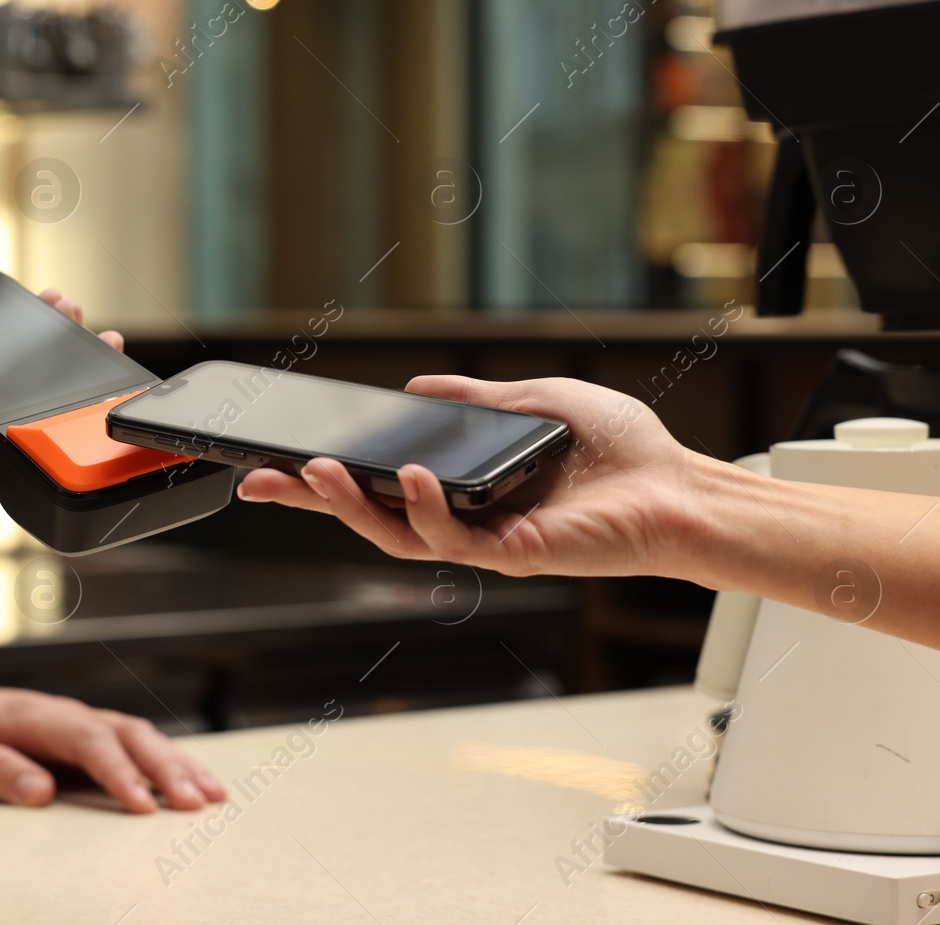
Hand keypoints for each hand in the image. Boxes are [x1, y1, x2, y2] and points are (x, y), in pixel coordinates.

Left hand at [0, 679, 225, 812]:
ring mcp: (86, 723)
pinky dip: (172, 763)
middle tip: (196, 802)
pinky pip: (140, 746)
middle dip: (166, 767)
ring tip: (212, 795)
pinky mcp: (94, 737)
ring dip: (179, 764)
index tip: (141, 805)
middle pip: (128, 734)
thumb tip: (39, 792)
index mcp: (37, 717)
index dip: (118, 771)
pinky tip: (196, 783)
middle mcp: (71, 715)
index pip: (88, 740)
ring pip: (143, 737)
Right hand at [235, 375, 703, 579]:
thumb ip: (474, 398)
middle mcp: (466, 516)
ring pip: (398, 535)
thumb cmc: (620, 450)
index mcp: (465, 483)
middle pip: (370, 514)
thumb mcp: (534, 401)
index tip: (279, 458)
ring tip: (320, 474)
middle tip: (261, 479)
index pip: (381, 480)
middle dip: (312, 500)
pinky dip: (425, 508)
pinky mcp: (513, 553)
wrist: (678, 486)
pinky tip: (411, 476)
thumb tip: (416, 386)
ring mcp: (486, 539)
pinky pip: (454, 537)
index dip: (328, 475)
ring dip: (353, 507)